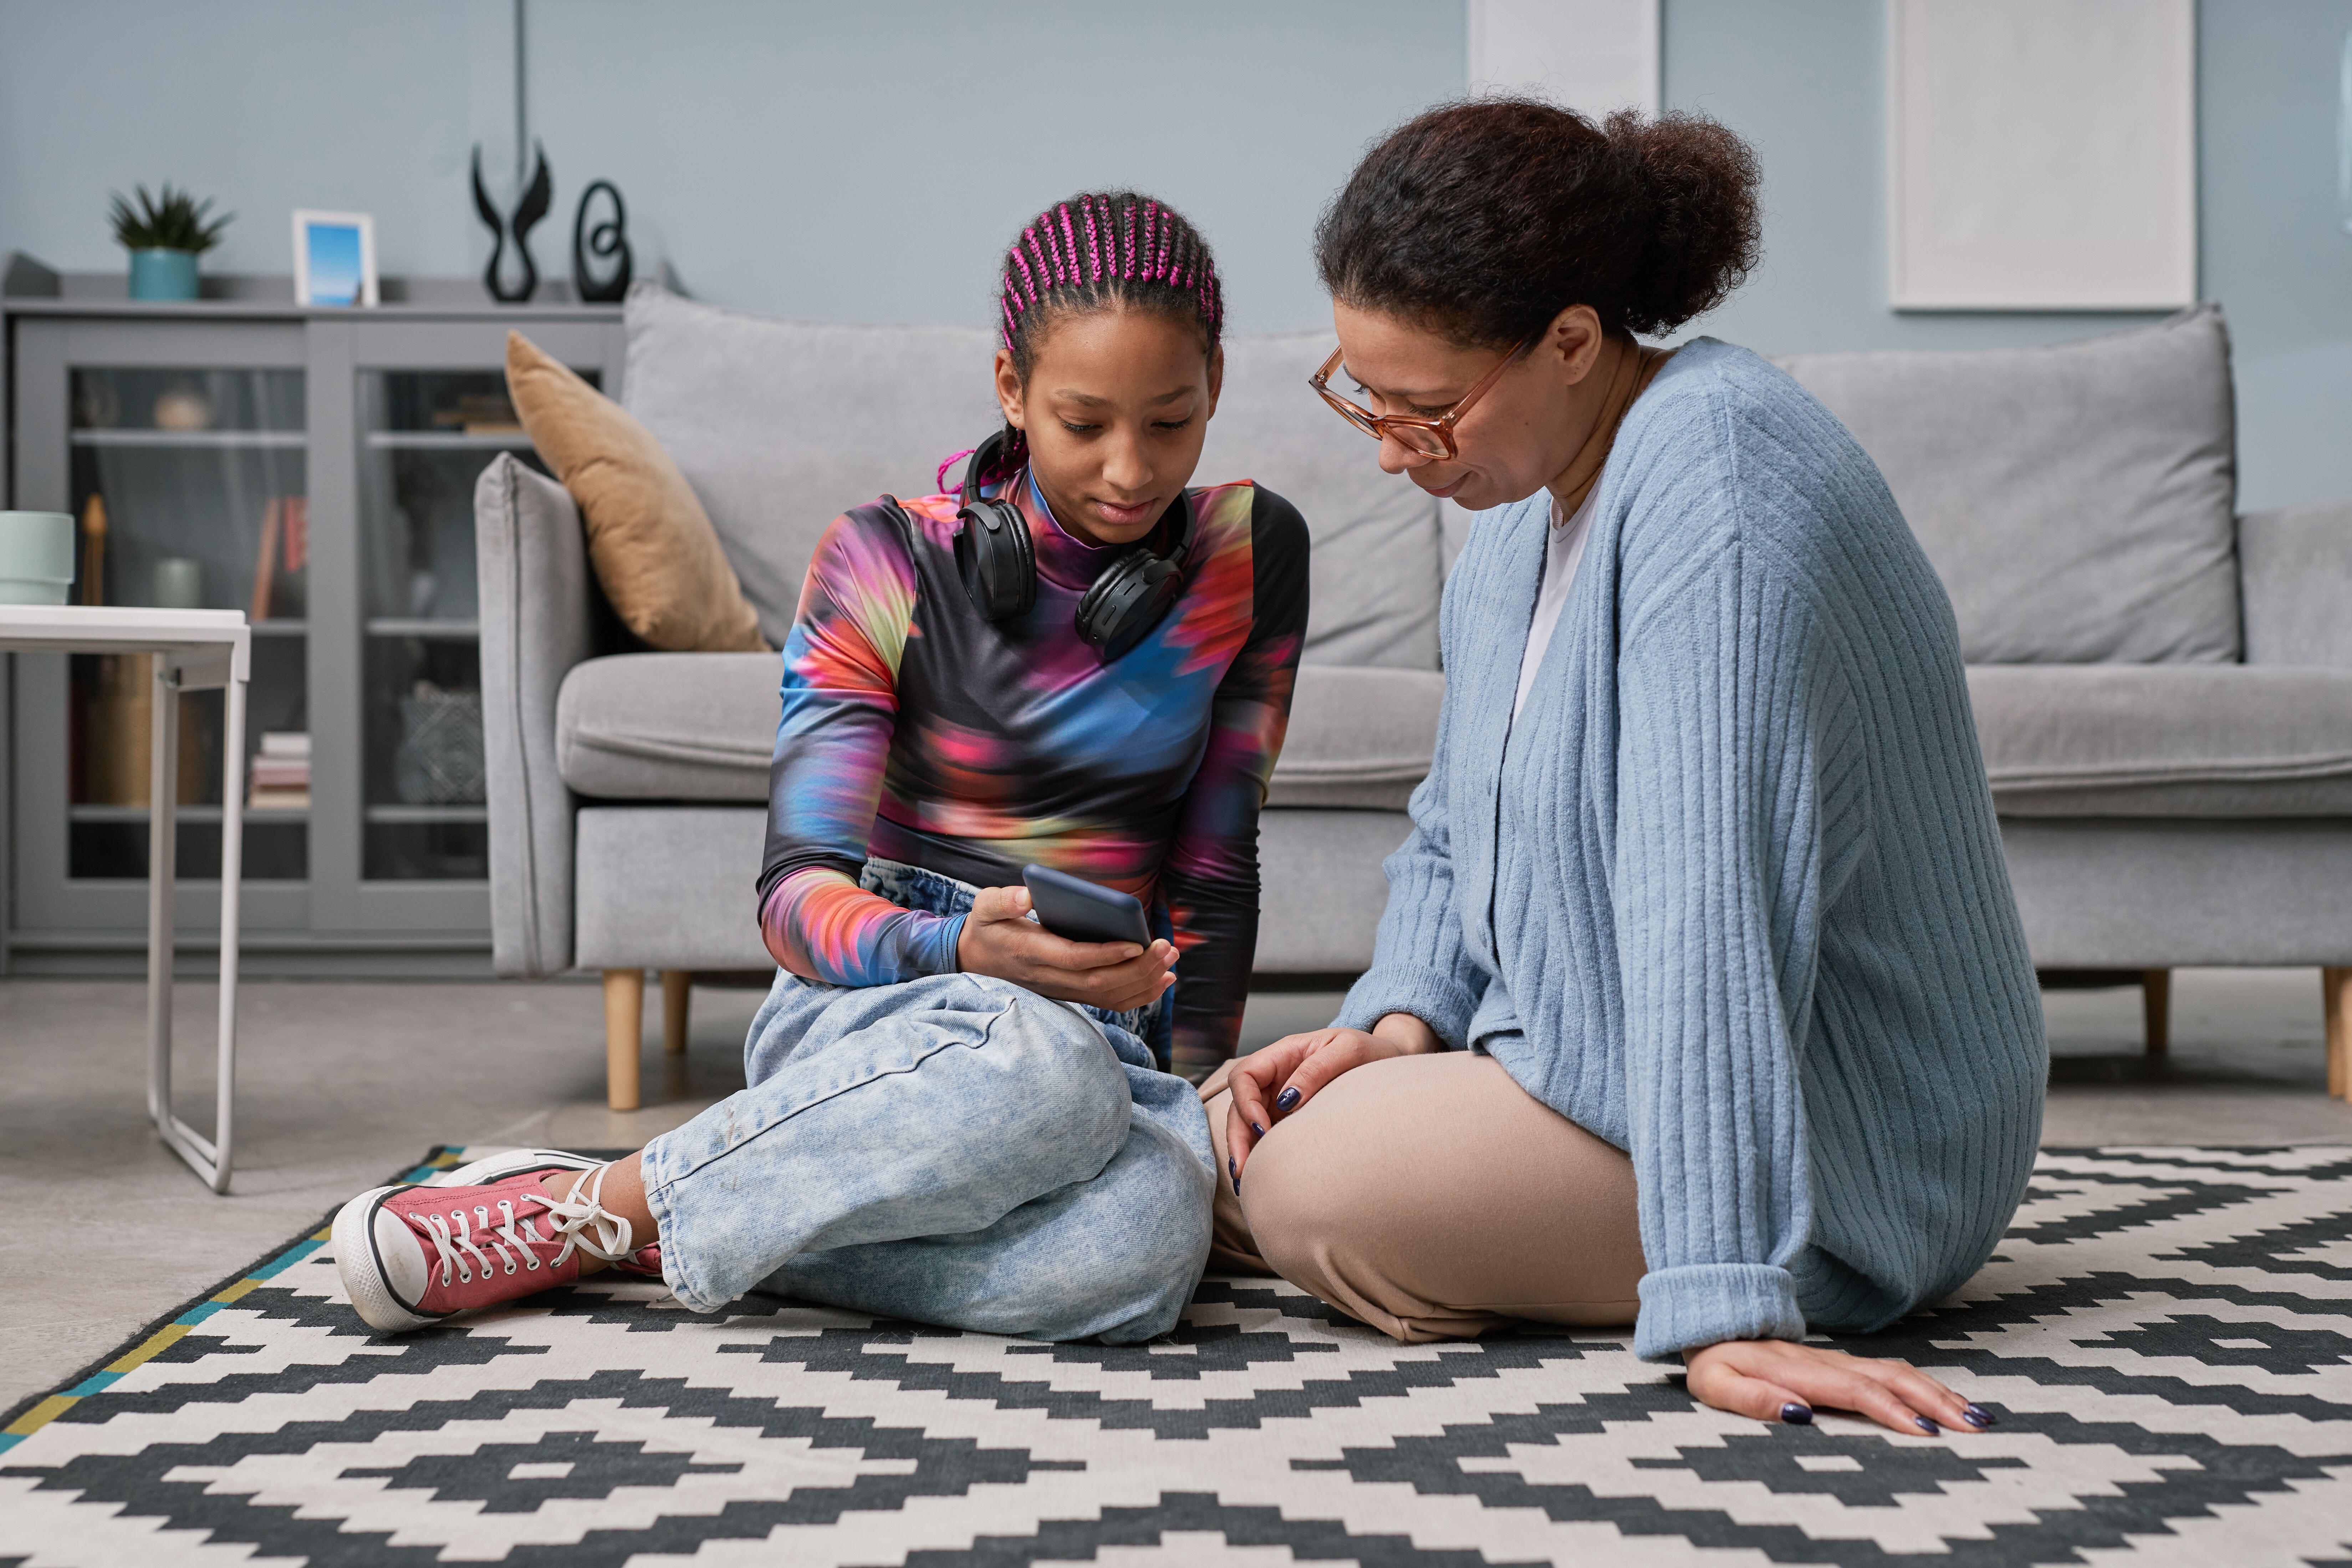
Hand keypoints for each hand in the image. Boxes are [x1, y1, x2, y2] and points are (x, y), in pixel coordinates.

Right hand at [956, 884, 1175, 1012]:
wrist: (976, 960)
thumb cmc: (987, 927)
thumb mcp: (985, 907)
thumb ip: (1004, 900)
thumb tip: (1027, 894)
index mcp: (1031, 953)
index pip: (1074, 958)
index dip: (1105, 954)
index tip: (1135, 943)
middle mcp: (1049, 978)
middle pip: (1099, 981)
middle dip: (1137, 969)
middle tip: (1168, 949)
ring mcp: (1061, 990)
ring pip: (1108, 995)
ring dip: (1143, 982)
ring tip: (1171, 961)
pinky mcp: (1071, 993)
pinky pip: (1108, 1001)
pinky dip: (1139, 995)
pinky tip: (1162, 981)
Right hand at [1225, 1012, 1441, 1189]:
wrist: (1391, 1065)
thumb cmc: (1372, 1052)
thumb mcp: (1349, 1049)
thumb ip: (1317, 1069)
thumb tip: (1287, 1100)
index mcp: (1284, 1054)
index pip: (1245, 1075)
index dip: (1245, 1103)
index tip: (1263, 1129)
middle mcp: (1276, 1079)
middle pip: (1239, 1106)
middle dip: (1238, 1137)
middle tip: (1244, 1170)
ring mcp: (1281, 1101)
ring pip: (1248, 1125)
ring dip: (1244, 1151)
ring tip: (1246, 1182)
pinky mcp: (1291, 1121)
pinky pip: (1268, 1139)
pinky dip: (1261, 1158)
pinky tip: (1261, 1179)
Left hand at [1685, 1339, 1995, 1436]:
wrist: (1712, 1321)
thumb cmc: (1713, 1359)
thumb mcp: (1716, 1382)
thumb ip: (1751, 1398)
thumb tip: (1796, 1413)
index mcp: (1801, 1372)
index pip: (1857, 1391)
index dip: (1892, 1410)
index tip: (1925, 1433)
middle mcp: (1827, 1363)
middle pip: (1892, 1379)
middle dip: (1935, 1403)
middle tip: (1974, 1428)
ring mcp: (1838, 1360)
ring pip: (1899, 1372)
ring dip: (1938, 1393)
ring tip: (1976, 1417)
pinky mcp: (1842, 1363)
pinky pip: (1891, 1372)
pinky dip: (1924, 1385)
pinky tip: (1946, 1401)